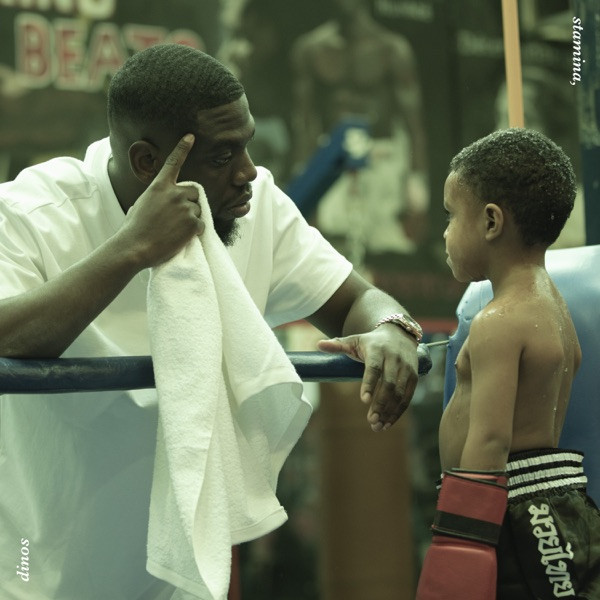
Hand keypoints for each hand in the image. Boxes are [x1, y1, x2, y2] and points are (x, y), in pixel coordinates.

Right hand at [120, 134, 204, 266]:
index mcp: (159, 186)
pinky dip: (195, 232)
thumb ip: (155, 199)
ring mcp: (185, 207)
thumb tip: (161, 205)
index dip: (183, 148)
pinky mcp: (193, 223)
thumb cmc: (134, 230)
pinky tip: (181, 238)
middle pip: (194, 192)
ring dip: (192, 219)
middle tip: (179, 217)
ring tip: (175, 230)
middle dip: (191, 202)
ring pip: (199, 210)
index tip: (191, 137)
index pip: (173, 163)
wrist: (135, 247)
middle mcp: (174, 193)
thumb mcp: (140, 206)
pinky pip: (202, 225)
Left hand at [317, 324, 417, 430]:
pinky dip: (399, 411)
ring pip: (400, 393)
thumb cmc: (371, 341)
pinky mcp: (414, 377)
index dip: (369, 383)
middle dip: (380, 404)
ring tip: (377, 426)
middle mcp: (394, 359)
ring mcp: (406, 368)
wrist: (399, 334)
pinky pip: (407, 397)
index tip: (364, 400)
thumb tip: (319, 345)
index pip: (374, 368)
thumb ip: (338, 345)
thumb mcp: (354, 340)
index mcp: (377, 350)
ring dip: (390, 411)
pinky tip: (388, 423)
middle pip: (389, 384)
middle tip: (371, 421)